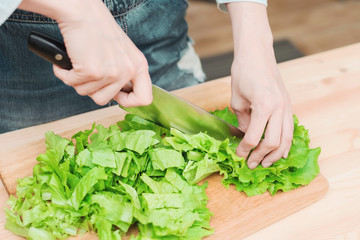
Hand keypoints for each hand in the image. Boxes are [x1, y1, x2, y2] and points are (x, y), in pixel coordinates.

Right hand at [20, 0, 151, 106]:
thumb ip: (125, 73)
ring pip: (87, 93)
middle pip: (105, 100)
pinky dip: (64, 74)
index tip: (117, 96)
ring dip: (78, 81)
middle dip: (91, 89)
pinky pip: (71, 84)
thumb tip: (120, 96)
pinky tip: (67, 62)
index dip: (129, 101)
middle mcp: (127, 71)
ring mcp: (110, 73)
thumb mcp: (123, 52)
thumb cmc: (99, 30)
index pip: (144, 99)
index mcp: (139, 66)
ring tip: (79, 62)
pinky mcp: (91, 71)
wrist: (82, 12)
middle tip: (89, 71)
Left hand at [227, 2, 293, 168]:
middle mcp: (279, 108)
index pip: (254, 136)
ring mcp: (286, 106)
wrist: (257, 54)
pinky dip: (286, 142)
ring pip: (286, 138)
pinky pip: (290, 129)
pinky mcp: (288, 105)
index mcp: (264, 106)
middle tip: (251, 164)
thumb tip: (246, 136)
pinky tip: (280, 151)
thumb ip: (243, 120)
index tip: (239, 155)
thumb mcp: (237, 99)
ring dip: (276, 154)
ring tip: (266, 163)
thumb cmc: (244, 72)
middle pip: (273, 142)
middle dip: (261, 156)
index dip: (245, 149)